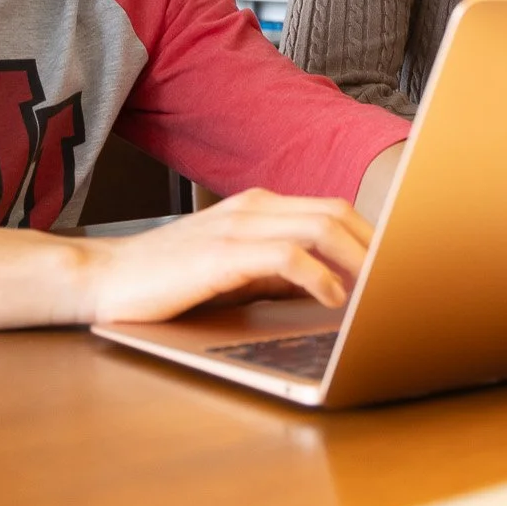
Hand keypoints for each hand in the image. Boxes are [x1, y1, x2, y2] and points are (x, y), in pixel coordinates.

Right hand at [76, 188, 374, 323]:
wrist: (106, 280)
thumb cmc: (171, 281)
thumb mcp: (237, 272)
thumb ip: (280, 273)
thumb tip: (335, 288)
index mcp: (259, 206)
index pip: (333, 208)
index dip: (370, 234)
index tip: (396, 266)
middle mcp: (253, 207)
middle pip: (336, 212)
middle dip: (375, 246)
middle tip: (400, 280)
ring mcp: (237, 227)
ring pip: (320, 228)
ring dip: (357, 261)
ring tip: (376, 291)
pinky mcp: (221, 255)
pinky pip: (287, 257)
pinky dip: (319, 277)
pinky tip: (332, 300)